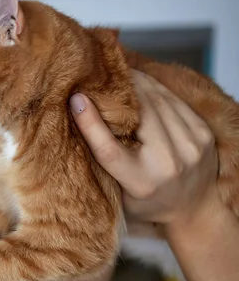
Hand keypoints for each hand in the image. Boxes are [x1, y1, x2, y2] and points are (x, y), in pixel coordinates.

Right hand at [70, 70, 217, 226]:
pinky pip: (174, 101)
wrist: (195, 208)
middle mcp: (167, 164)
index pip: (109, 149)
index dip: (91, 122)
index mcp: (139, 183)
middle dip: (118, 90)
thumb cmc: (146, 200)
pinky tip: (142, 82)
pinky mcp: (203, 134)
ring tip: (120, 72)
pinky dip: (156, 88)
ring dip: (138, 82)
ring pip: (159, 100)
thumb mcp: (117, 192)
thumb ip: (100, 163)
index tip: (76, 99)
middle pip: (139, 114)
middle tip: (99, 74)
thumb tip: (78, 117)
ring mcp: (190, 148)